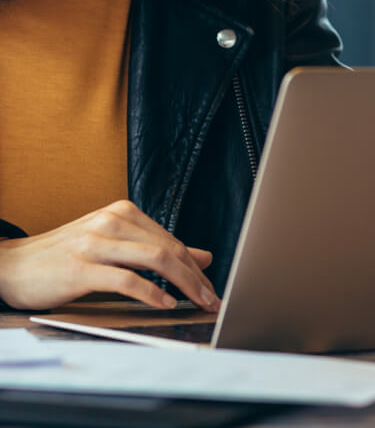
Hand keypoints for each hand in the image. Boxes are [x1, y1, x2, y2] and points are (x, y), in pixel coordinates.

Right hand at [0, 200, 220, 311]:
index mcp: (123, 212)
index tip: (210, 285)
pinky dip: (151, 293)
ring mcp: (96, 243)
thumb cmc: (65, 257)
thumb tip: (202, 256)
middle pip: (168, 248)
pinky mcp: (81, 267)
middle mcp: (113, 221)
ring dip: (183, 283)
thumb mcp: (114, 245)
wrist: (11, 265)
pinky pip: (126, 280)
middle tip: (212, 297)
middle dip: (195, 276)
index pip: (171, 239)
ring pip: (155, 259)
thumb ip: (155, 249)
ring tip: (197, 301)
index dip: (195, 265)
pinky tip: (165, 304)